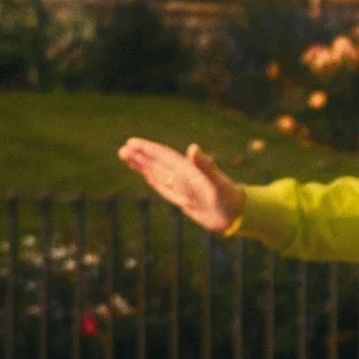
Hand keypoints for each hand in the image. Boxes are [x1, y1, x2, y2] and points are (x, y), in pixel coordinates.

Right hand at [119, 138, 243, 232]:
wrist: (236, 215)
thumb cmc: (229, 197)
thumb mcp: (216, 181)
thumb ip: (205, 165)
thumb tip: (192, 147)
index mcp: (189, 169)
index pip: (164, 156)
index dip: (148, 149)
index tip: (131, 143)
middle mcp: (184, 176)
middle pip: (157, 163)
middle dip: (140, 156)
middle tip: (122, 150)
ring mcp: (183, 187)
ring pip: (158, 173)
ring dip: (143, 166)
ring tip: (126, 157)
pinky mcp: (183, 199)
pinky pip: (164, 187)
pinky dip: (153, 180)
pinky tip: (146, 174)